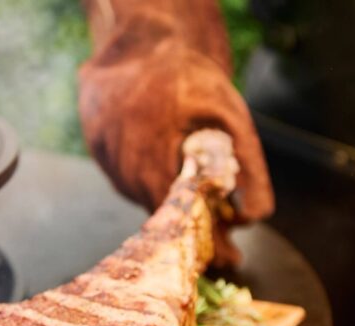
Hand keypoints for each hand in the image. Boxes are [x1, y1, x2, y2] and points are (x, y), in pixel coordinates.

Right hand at [79, 2, 273, 265]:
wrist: (138, 37)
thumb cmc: (188, 76)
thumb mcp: (232, 117)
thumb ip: (249, 168)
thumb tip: (255, 217)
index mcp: (151, 159)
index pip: (177, 223)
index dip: (205, 244)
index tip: (229, 259)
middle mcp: (122, 167)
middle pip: (160, 216)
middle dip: (194, 227)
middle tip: (224, 232)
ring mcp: (106, 160)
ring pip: (145, 199)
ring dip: (172, 203)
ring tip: (198, 190)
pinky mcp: (98, 151)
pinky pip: (131, 181)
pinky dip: (154, 182)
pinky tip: (168, 165)